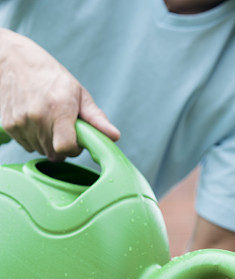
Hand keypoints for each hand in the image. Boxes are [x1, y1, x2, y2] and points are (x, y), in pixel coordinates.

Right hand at [0, 28, 119, 159]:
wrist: (11, 59)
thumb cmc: (49, 75)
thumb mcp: (78, 93)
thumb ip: (96, 118)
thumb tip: (115, 136)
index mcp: (58, 108)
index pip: (67, 149)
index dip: (74, 149)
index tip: (76, 140)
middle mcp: (38, 117)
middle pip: (54, 154)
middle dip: (62, 146)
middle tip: (62, 127)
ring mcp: (20, 122)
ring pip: (40, 151)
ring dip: (47, 142)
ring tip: (47, 120)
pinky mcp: (8, 126)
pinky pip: (26, 146)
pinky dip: (32, 138)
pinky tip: (33, 120)